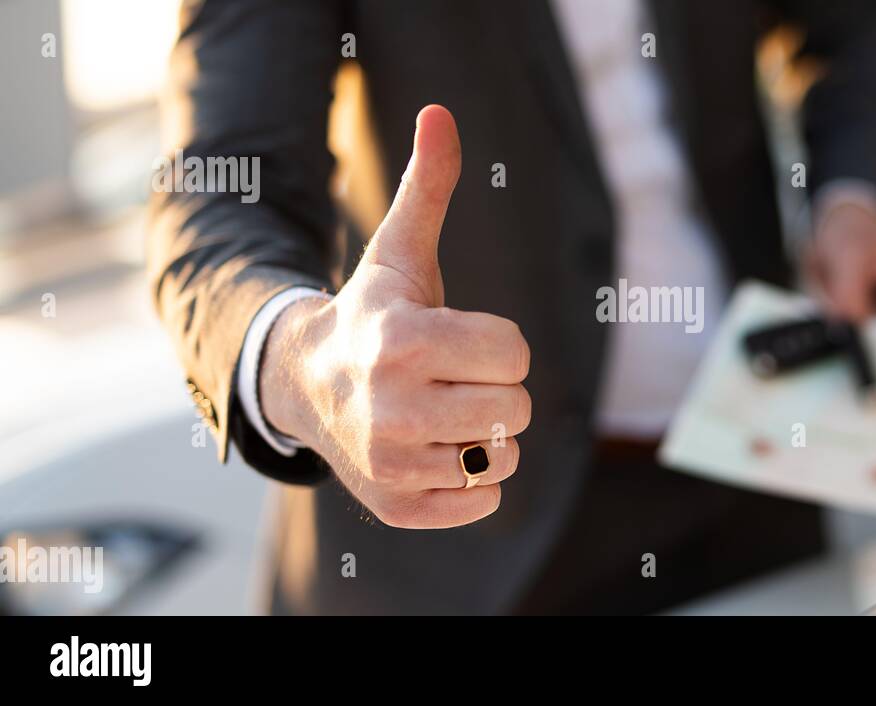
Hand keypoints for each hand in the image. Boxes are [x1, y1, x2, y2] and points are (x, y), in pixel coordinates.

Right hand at [259, 106, 531, 528]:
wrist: (302, 385)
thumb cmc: (371, 314)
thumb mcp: (399, 251)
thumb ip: (428, 186)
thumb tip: (440, 112)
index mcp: (403, 340)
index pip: (515, 353)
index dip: (498, 343)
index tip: (460, 338)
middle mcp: (392, 407)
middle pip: (517, 407)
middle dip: (496, 387)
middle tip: (453, 377)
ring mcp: (391, 464)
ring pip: (504, 456)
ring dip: (487, 433)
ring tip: (443, 413)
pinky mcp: (397, 506)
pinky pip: (484, 501)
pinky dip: (474, 479)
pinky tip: (436, 450)